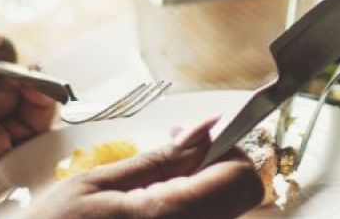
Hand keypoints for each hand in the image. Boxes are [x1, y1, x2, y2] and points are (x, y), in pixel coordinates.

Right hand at [12, 117, 265, 218]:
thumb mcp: (98, 183)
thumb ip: (160, 159)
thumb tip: (206, 129)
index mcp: (169, 217)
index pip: (241, 180)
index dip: (229, 150)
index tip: (202, 137)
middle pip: (236, 197)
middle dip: (214, 165)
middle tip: (175, 149)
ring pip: (220, 211)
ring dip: (200, 186)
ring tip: (156, 180)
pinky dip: (187, 205)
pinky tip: (153, 202)